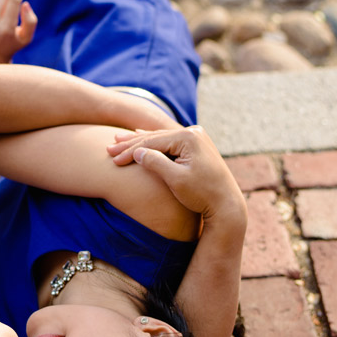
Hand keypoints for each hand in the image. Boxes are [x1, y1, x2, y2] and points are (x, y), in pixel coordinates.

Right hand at [107, 126, 244, 222]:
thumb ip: (155, 163)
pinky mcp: (197, 145)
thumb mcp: (175, 180)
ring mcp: (197, 137)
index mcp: (189, 137)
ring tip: (119, 140)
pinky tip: (142, 138)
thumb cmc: (201, 195)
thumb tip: (137, 152)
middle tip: (109, 147)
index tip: (113, 160)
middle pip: (155, 138)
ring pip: (162, 139)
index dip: (130, 151)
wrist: (226, 203)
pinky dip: (155, 144)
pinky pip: (170, 142)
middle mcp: (194, 133)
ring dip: (140, 142)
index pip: (152, 142)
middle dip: (131, 143)